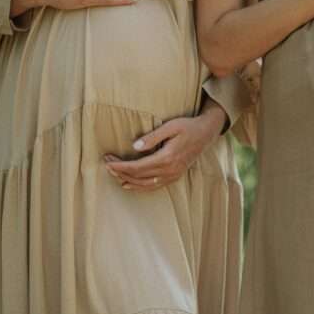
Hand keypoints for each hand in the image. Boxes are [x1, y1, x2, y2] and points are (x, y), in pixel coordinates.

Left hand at [103, 102, 226, 191]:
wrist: (206, 134)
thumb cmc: (187, 127)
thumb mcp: (170, 126)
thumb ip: (152, 137)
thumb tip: (134, 146)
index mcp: (167, 158)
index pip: (137, 167)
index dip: (120, 165)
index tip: (108, 160)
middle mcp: (169, 171)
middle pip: (138, 176)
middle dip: (120, 171)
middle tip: (106, 164)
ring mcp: (172, 176)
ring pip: (144, 184)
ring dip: (127, 180)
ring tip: (114, 174)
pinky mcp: (174, 177)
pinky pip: (153, 186)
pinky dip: (139, 187)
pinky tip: (129, 184)